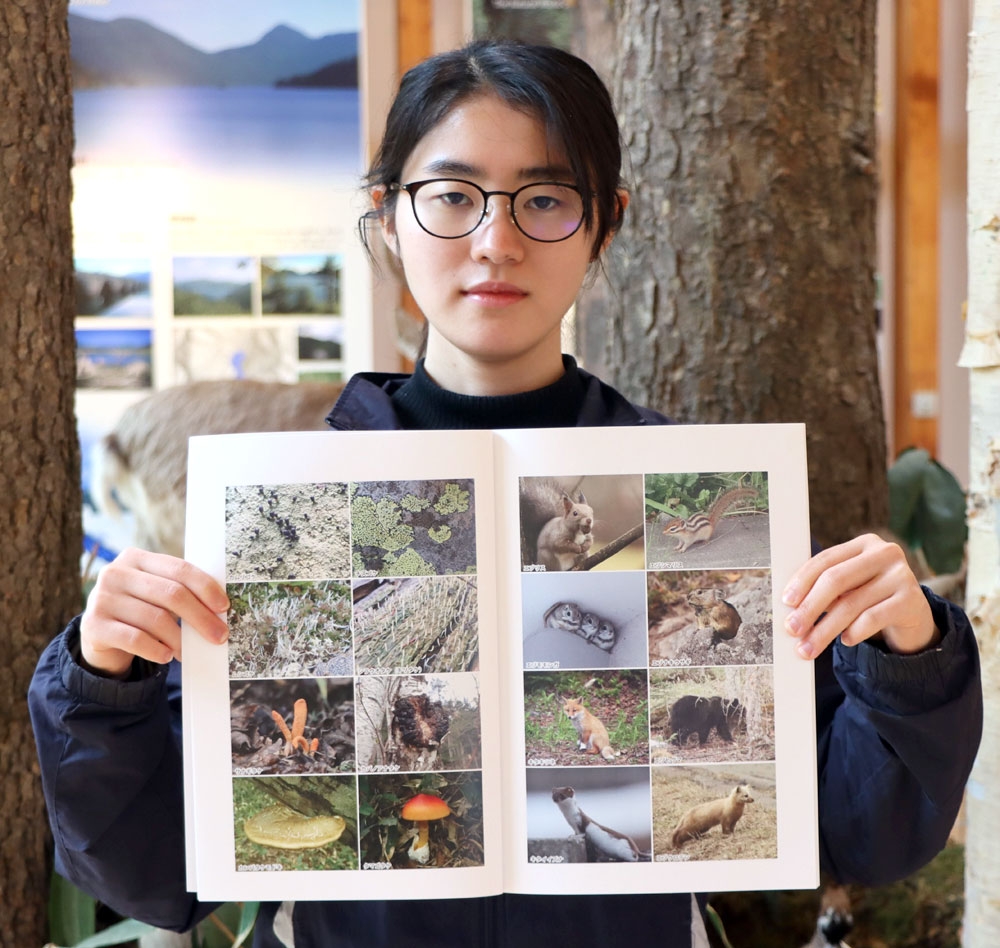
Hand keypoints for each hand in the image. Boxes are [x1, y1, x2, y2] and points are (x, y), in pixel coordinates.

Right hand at [80, 548, 229, 677]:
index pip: (179, 569)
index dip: (206, 587)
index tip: (224, 607)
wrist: (99, 635)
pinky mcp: (93, 625)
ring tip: (189, 652)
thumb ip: (180, 592)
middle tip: (219, 636)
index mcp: (136, 558)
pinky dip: (156, 649)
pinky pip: (134, 639)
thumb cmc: (139, 610)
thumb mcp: (155, 593)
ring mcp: (101, 598)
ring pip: (155, 619)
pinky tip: (167, 655)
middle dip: (200, 617)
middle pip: (171, 594)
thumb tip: (219, 611)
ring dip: (179, 639)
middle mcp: (116, 573)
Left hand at [781, 533, 938, 659]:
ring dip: (825, 630)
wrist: (913, 617)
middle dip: (809, 607)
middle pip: (836, 580)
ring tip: (808, 647)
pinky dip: (854, 632)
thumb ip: (824, 590)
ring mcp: (902, 575)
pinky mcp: (912, 600)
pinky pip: (873, 618)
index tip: (786, 602)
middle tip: (792, 629)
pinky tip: (845, 641)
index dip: (802, 581)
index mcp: (864, 544)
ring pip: (852, 604)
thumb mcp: (848, 588)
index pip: (825, 560)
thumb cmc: (871, 599)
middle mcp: (885, 553)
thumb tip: (791, 609)